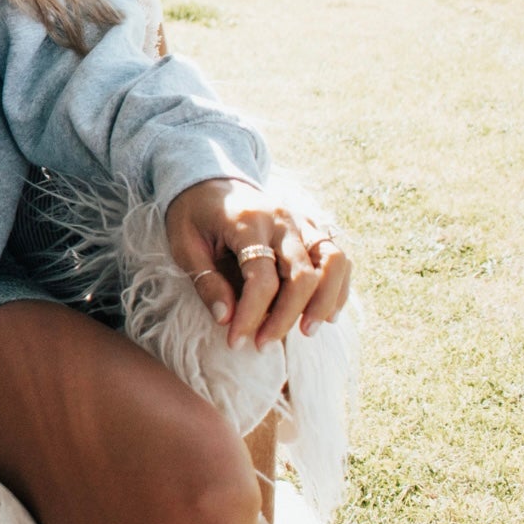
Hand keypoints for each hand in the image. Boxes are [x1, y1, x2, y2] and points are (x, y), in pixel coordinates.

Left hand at [164, 177, 351, 350]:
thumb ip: (206, 280)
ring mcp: (301, 221)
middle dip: (286, 317)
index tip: (235, 341)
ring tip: (306, 332)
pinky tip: (325, 314)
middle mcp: (281, 220)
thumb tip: (226, 319)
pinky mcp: (311, 226)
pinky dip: (339, 287)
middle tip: (263, 344)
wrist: (208, 178)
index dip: (251, 315)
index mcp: (246, 223)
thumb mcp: (184, 244)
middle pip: (302, 275)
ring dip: (324, 302)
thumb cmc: (192, 215)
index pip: (261, 278)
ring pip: (333, 262)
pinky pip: (337, 257)